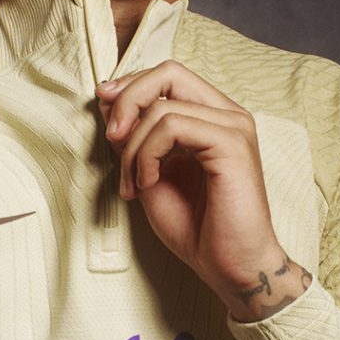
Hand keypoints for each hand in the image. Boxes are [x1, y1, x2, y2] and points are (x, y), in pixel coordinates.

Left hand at [97, 61, 310, 321]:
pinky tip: (148, 183)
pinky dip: (147, 154)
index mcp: (213, 117)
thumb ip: (134, 137)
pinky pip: (172, 126)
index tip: (105, 113)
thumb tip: (108, 99)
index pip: (168, 75)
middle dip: (128, 100)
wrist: (229, 267)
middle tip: (110, 139)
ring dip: (132, 147)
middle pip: (168, 72)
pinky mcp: (232, 144)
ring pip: (162, 105)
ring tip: (133, 185)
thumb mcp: (150, 173)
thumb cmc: (196, 227)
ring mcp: (233, 127)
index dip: (131, 87)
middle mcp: (228, 114)